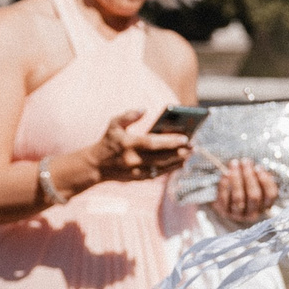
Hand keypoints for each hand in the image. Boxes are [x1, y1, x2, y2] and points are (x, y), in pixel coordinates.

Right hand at [74, 110, 189, 190]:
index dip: (170, 141)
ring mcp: (135, 171)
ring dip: (177, 161)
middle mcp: (132, 159)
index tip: (185, 138)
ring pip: (161, 167)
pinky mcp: (137, 179)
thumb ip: (129, 115)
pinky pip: (157, 174)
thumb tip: (144, 109)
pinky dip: (169, 169)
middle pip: (160, 157)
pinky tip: (179, 163)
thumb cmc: (107, 141)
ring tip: (190, 154)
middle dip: (179, 152)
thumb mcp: (113, 124)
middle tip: (193, 147)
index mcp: (128, 143)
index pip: (152, 143)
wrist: (96, 165)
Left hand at [211, 158, 278, 225]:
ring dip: (236, 178)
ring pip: (239, 197)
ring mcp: (238, 215)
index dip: (265, 180)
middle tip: (245, 161)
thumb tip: (252, 165)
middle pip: (254, 195)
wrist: (225, 205)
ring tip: (234, 164)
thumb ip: (256, 176)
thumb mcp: (253, 185)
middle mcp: (253, 214)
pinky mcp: (224, 212)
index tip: (258, 167)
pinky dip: (224, 185)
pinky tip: (225, 174)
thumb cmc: (244, 191)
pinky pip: (224, 198)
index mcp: (265, 206)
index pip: (271, 195)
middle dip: (249, 176)